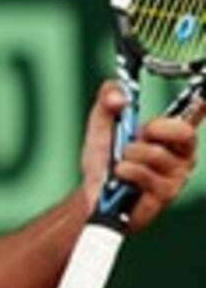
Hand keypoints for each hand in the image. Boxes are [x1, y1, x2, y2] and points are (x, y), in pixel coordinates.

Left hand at [80, 80, 199, 231]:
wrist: (93, 193)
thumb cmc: (105, 160)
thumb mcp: (101, 126)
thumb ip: (107, 103)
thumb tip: (118, 94)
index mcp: (169, 133)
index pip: (194, 114)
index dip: (201, 105)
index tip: (202, 99)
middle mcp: (180, 153)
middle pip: (184, 132)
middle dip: (156, 128)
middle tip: (139, 134)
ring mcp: (177, 174)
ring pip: (157, 153)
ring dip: (130, 154)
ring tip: (121, 161)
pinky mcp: (166, 193)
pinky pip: (145, 174)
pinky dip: (126, 172)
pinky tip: (121, 177)